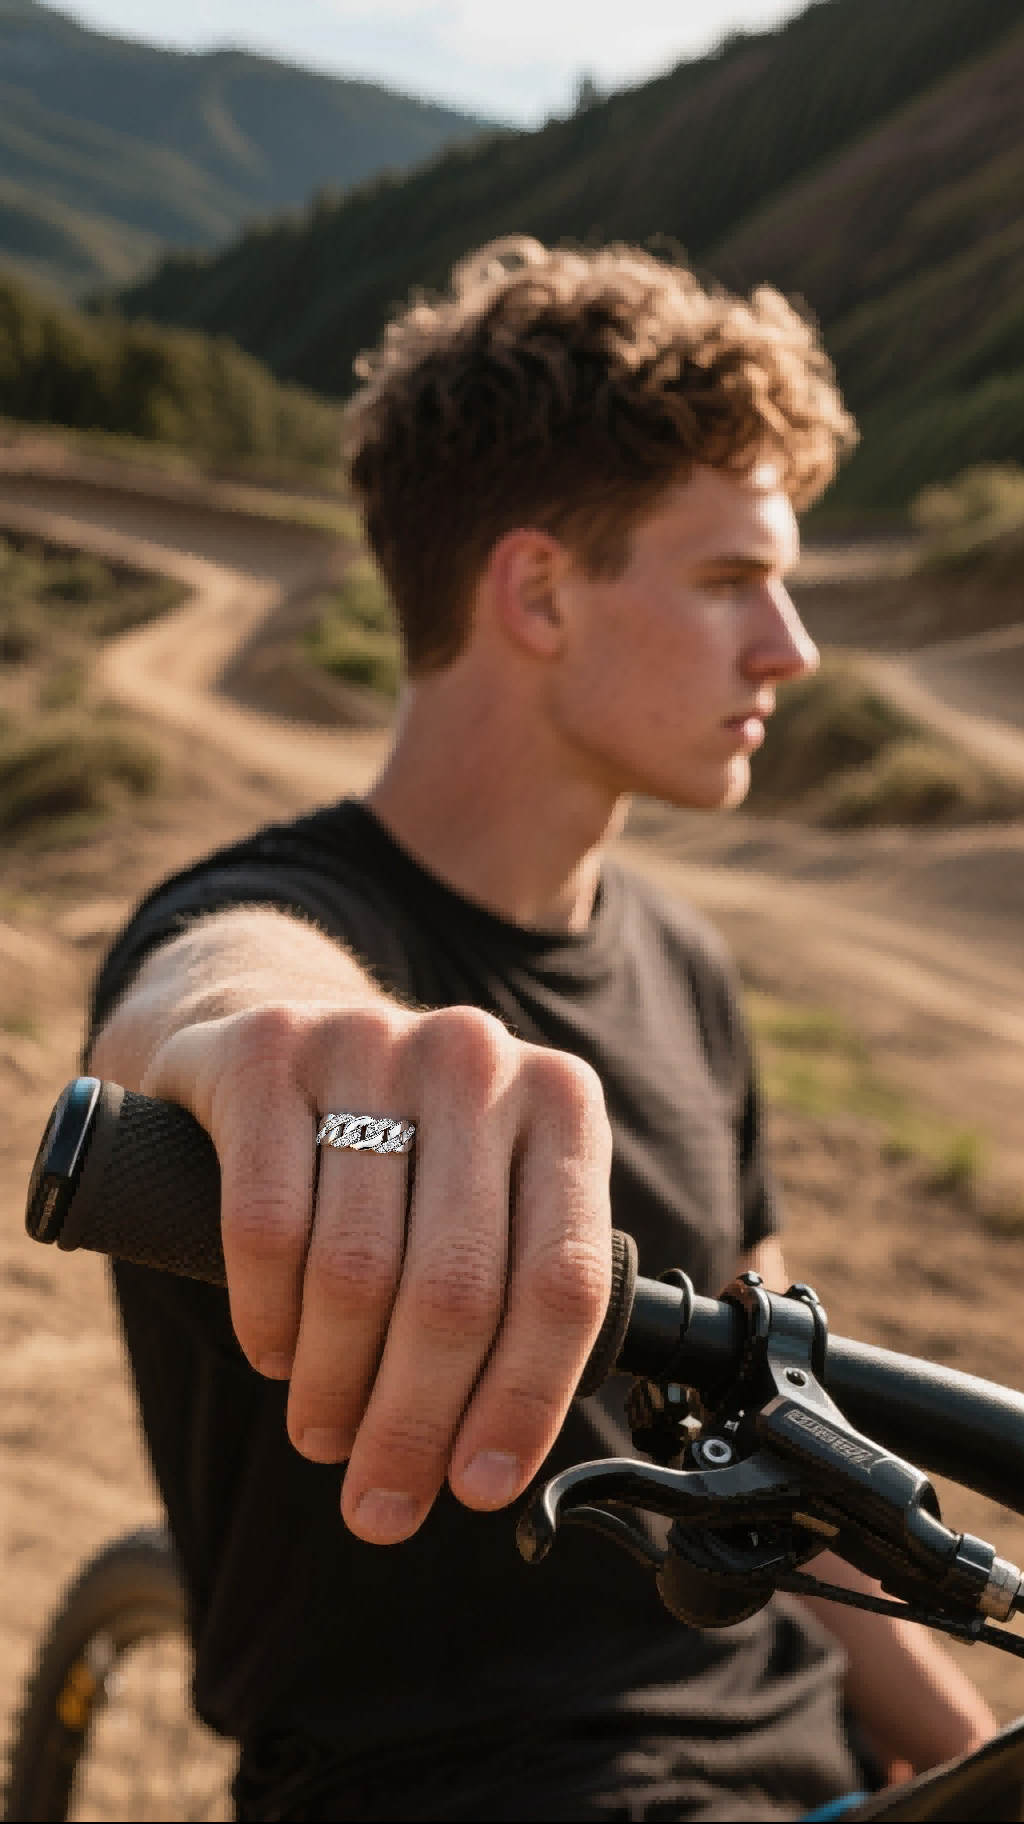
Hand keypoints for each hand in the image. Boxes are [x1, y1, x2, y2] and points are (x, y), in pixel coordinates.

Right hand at [140, 998, 612, 1543]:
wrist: (275, 1027)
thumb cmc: (401, 1147)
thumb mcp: (488, 1192)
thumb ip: (514, 1291)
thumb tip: (490, 1465)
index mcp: (561, 1101)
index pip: (564, 1281)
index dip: (525, 1402)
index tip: (480, 1487)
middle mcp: (476, 1058)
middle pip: (457, 1290)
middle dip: (415, 1422)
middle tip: (380, 1502)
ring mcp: (371, 1042)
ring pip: (357, 1269)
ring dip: (335, 1386)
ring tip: (324, 1432)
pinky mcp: (270, 1052)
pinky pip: (267, 1225)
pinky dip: (269, 1317)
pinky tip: (274, 1354)